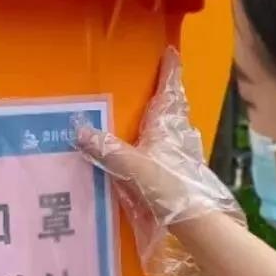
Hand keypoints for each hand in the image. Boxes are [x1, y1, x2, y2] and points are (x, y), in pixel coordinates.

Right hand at [76, 47, 244, 275]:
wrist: (196, 223)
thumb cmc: (169, 189)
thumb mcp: (132, 167)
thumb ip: (107, 149)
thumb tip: (80, 130)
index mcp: (166, 128)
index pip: (169, 91)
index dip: (170, 71)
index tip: (172, 52)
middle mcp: (177, 138)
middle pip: (172, 111)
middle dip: (166, 97)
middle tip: (156, 86)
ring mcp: (182, 158)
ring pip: (172, 133)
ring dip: (163, 125)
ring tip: (146, 122)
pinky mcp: (181, 178)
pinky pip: (167, 155)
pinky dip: (158, 151)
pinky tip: (148, 160)